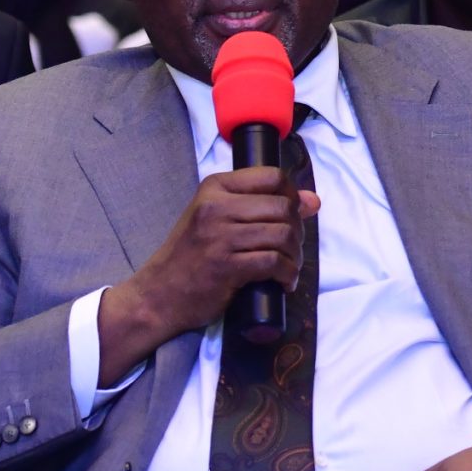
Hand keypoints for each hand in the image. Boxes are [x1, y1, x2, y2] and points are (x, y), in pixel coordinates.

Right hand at [98, 167, 321, 384]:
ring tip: (287, 267)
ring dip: (294, 255)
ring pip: (283, 235)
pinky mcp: (226, 266)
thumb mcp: (219, 219)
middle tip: (290, 249)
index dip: (292, 196)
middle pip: (284, 207)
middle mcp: (216, 206)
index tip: (292, 216)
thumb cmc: (191, 256)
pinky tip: (283, 282)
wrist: (158, 294)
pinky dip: (287, 274)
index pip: (273, 176)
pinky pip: (274, 262)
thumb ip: (261, 205)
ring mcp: (219, 236)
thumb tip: (313, 200)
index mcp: (215, 187)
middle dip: (297, 230)